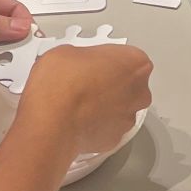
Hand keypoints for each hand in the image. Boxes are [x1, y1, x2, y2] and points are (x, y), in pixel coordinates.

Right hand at [19, 42, 153, 155]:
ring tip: (78, 102)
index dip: (108, 60)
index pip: (128, 57)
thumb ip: (84, 57)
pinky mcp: (115, 139)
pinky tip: (78, 119)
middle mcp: (139, 92)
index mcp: (135, 62)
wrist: (51, 120)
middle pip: (130, 85)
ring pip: (121, 108)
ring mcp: (129, 117)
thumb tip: (76, 62)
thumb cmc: (62, 84)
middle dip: (111, 83)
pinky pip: (108, 128)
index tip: (95, 62)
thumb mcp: (68, 51)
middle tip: (85, 81)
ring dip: (104, 105)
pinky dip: (96, 125)